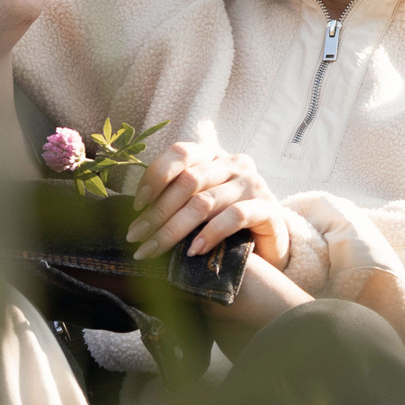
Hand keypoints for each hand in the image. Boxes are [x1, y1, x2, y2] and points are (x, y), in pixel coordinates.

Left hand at [126, 140, 293, 266]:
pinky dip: (210, 234)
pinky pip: (235, 217)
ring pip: (206, 202)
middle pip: (189, 181)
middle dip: (157, 211)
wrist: (269, 245)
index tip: (136, 205)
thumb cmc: (224, 223)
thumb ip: (175, 198)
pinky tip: (194, 251)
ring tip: (154, 248)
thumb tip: (135, 212)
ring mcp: (253, 184)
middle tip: (136, 236)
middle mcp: (234, 164)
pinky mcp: (268, 209)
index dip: (155, 176)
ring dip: (174, 229)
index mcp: (213, 156)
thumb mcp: (198, 204)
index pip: (181, 153)